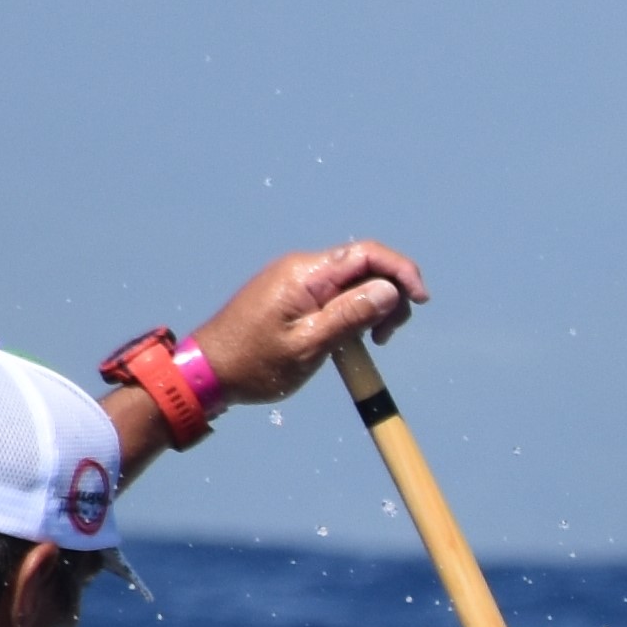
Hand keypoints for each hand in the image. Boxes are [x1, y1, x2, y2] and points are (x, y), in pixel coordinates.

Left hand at [188, 241, 427, 408]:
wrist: (207, 372)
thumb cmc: (254, 363)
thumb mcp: (309, 345)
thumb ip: (351, 315)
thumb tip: (390, 290)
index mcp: (306, 274)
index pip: (367, 254)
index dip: (401, 271)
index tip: (420, 300)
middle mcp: (302, 269)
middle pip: (364, 267)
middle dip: (389, 296)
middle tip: (385, 338)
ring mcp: (295, 281)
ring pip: (352, 282)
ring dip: (372, 307)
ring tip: (369, 344)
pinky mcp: (292, 296)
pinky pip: (335, 294)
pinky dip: (352, 313)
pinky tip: (349, 340)